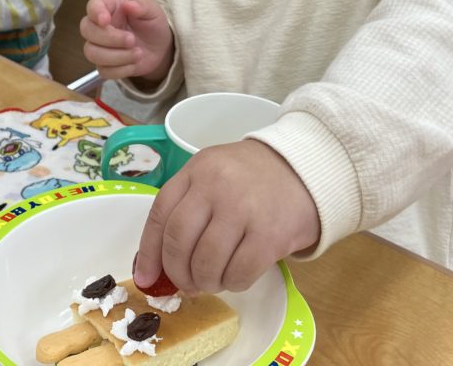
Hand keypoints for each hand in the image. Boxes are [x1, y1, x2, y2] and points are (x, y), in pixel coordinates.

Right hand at [80, 0, 173, 82]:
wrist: (160, 47)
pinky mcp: (104, 65)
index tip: (105, 21)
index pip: (93, 5)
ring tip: (138, 54)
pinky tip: (134, 63)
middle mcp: (99, 26)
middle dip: (109, 38)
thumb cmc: (152, 24)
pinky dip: (121, 69)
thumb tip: (128, 4)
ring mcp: (99, 46)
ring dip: (116, 56)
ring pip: (91, 53)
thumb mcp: (153, 11)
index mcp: (110, 7)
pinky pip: (103, 70)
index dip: (95, 12)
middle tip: (132, 40)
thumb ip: (142, 6)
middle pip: (87, 30)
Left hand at [134, 139, 319, 293]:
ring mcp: (243, 209)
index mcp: (197, 170)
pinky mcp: (269, 235)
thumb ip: (187, 206)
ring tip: (213, 280)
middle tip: (186, 283)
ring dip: (205, 282)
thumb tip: (158, 265)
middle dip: (177, 273)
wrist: (306, 169)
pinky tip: (236, 276)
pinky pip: (238, 273)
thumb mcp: (214, 174)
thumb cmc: (254, 177)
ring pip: (206, 263)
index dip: (148, 252)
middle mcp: (216, 186)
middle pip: (179, 242)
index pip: (160, 215)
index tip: (146, 277)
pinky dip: (232, 284)